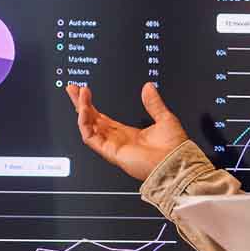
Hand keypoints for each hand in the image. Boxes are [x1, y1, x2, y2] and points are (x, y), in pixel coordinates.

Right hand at [65, 82, 190, 181]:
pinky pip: (91, 138)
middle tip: (73, 89)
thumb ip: (153, 103)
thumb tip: (148, 86)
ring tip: (79, 94)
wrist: (176, 163)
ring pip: (89, 127)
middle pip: (92, 120)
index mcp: (129, 134)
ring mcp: (113, 146)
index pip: (103, 118)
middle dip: (81, 104)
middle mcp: (118, 140)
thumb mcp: (164, 118)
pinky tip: (84, 110)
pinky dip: (85, 123)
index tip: (85, 91)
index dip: (92, 105)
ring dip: (82, 110)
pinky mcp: (110, 152)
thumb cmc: (174, 148)